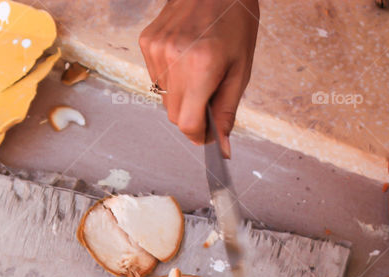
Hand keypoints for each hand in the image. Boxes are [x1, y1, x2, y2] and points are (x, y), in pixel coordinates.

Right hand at [139, 0, 258, 156]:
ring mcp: (156, 49)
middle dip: (192, 115)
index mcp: (201, 66)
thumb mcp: (241, 68)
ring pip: (164, 97)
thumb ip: (228, 110)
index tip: (208, 135)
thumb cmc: (235, 19)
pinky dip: (171, 76)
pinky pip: (156, 77)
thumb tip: (222, 146)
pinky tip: (185, 56)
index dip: (198, 135)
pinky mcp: (147, 42)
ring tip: (199, 68)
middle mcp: (173, 58)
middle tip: (211, 96)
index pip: (187, 123)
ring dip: (182, 94)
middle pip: (174, 114)